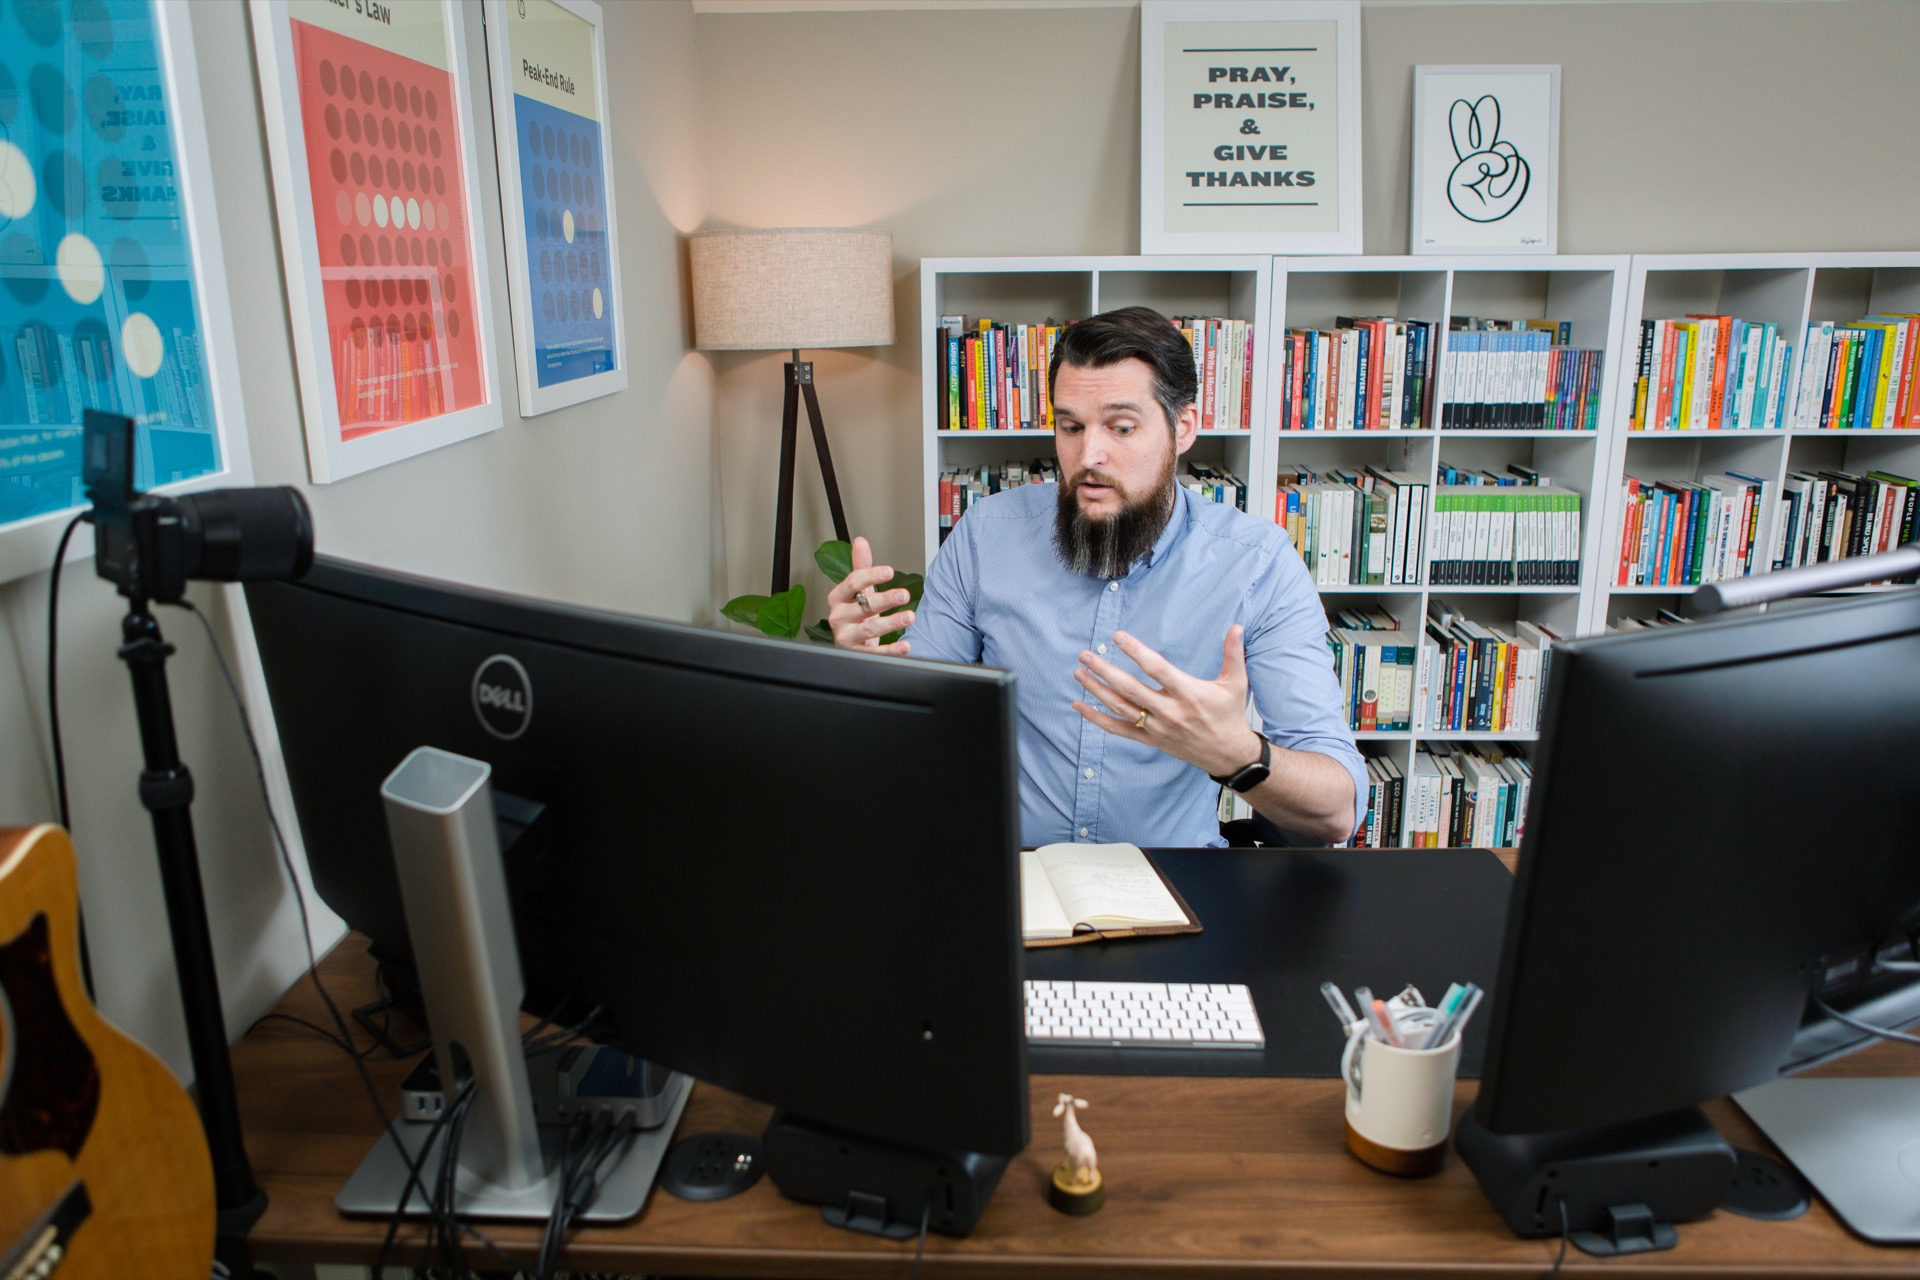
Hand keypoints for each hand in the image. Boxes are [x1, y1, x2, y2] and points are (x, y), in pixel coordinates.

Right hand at [827, 536, 914, 655]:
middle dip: (885, 599)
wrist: (850, 644)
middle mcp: (839, 617)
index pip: (853, 583)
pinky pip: (876, 653)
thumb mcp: (857, 590)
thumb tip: (861, 541)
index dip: (871, 576)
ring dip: (891, 622)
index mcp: (838, 598)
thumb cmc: (855, 614)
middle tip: (904, 594)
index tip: (889, 572)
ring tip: (910, 616)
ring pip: (870, 630)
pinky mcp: (857, 654)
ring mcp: (847, 637)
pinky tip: (906, 645)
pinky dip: (892, 650)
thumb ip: (860, 566)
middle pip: (863, 606)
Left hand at [1072, 626, 1262, 777]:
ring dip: (1096, 689)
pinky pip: (1118, 730)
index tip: (1117, 636)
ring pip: (1120, 707)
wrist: (1228, 754)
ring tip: (1079, 672)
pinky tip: (1079, 706)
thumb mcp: (1236, 683)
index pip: (1156, 669)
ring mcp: (1157, 727)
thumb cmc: (1230, 715)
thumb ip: (1233, 654)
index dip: (1135, 651)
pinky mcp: (1150, 739)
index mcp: (1188, 693)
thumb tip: (1237, 626)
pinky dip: (1096, 718)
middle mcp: (1169, 711)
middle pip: (1129, 688)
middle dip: (1104, 670)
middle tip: (1085, 654)